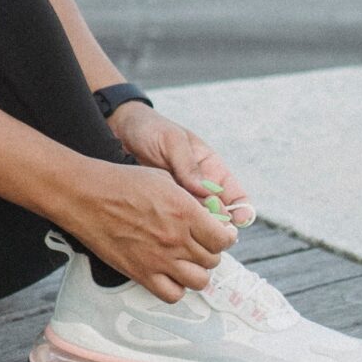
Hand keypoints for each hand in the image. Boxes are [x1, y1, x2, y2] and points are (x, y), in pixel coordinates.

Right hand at [59, 156, 238, 302]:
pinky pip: (172, 295)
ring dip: (197, 271)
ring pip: (199, 281)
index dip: (226, 237)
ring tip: (188, 260)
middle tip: (201, 243)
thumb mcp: (164, 178)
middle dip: (211, 251)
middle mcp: (176, 239)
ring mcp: (159, 260)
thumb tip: (208, 211)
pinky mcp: (141, 274)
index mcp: (185, 211)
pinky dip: (176, 287)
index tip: (222, 234)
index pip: (223, 239)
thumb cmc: (122, 182)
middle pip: (212, 260)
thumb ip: (190, 198)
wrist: (86, 197)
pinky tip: (170, 274)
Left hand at [107, 103, 254, 224]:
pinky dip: (177, 230)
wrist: (119, 132)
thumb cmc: (151, 129)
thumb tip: (205, 192)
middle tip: (205, 230)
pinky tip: (168, 232)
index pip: (236, 196)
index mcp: (211, 169)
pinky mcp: (165, 209)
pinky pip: (176, 224)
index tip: (238, 222)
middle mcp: (200, 188)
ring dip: (196, 231)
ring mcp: (182, 201)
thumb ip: (187, 164)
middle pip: (219, 217)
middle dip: (217, 227)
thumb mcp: (171, 140)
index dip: (242, 210)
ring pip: (198, 224)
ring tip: (184, 230)